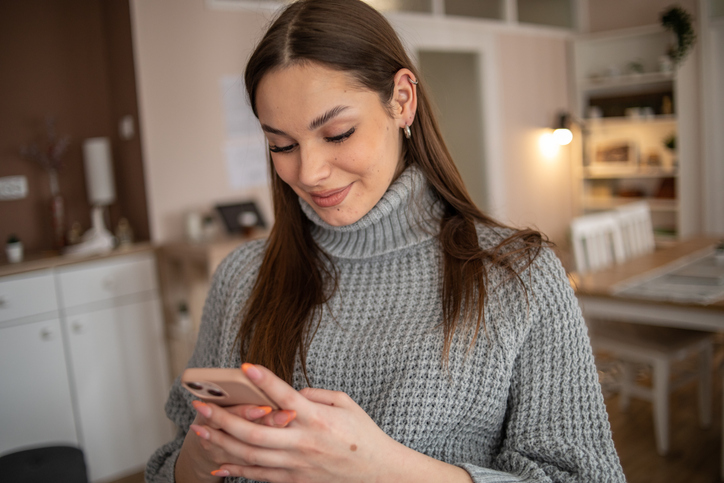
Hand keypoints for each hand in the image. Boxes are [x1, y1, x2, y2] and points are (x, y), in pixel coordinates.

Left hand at [188, 363, 471, 482]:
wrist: (377, 474)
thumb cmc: (362, 435)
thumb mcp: (346, 404)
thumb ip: (316, 394)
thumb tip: (288, 392)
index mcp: (318, 419)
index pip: (286, 397)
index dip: (265, 381)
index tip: (244, 367)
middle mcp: (303, 442)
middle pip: (254, 430)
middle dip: (223, 417)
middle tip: (200, 404)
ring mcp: (295, 465)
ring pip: (249, 455)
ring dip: (220, 441)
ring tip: (199, 429)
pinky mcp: (293, 481)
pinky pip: (258, 476)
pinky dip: (235, 469)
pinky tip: (216, 463)